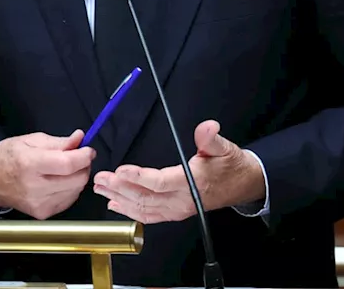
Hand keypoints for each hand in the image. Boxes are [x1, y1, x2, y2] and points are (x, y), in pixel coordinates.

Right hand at [0, 129, 94, 219]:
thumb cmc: (9, 157)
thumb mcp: (31, 140)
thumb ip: (59, 142)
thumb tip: (80, 139)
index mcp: (30, 164)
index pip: (67, 164)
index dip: (84, 156)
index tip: (88, 150)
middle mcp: (34, 187)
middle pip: (76, 179)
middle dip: (83, 166)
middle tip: (78, 157)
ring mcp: (38, 203)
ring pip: (76, 190)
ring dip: (77, 178)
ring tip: (65, 169)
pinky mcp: (42, 213)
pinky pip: (68, 200)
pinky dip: (70, 189)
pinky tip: (58, 182)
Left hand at [92, 120, 263, 223]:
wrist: (242, 185)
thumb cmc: (231, 166)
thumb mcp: (225, 147)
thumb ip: (211, 138)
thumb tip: (207, 127)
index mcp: (192, 184)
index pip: (160, 182)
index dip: (138, 177)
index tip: (120, 170)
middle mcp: (182, 201)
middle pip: (145, 198)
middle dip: (119, 189)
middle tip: (100, 179)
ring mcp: (178, 210)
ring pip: (144, 209)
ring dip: (120, 200)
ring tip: (101, 189)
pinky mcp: (175, 213)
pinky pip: (149, 216)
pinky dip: (130, 212)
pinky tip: (115, 205)